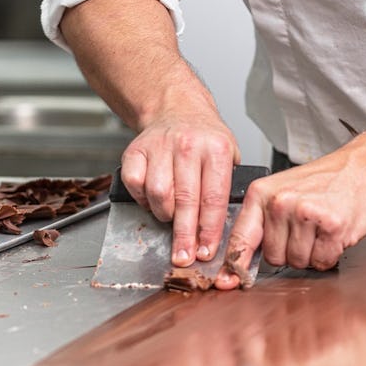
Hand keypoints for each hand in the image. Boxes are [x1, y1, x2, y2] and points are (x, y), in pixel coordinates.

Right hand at [120, 106, 239, 266]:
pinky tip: (153, 200)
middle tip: (183, 256)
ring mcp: (160, 146)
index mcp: (217, 149)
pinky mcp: (136, 150)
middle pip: (185, 200)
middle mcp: (189, 145)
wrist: (178, 109)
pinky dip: (142, 199)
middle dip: (184, 235)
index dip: (209, 230)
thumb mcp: (229, 156)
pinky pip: (135, 184)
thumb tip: (220, 230)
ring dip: (164, 214)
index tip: (206, 252)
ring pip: (158, 194)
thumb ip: (228, 188)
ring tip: (170, 217)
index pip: (214, 198)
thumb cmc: (205, 140)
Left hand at [215, 148, 365, 288]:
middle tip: (305, 230)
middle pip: (273, 258)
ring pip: (299, 262)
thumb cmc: (322, 183)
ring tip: (320, 228)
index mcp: (260, 193)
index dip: (234, 264)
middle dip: (290, 252)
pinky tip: (333, 232)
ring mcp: (305, 213)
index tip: (227, 281)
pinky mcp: (331, 225)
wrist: (361, 169)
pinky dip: (330, 254)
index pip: (240, 237)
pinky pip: (322, 261)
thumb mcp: (281, 192)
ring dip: (312, 253)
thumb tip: (240, 259)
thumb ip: (260, 222)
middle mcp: (280, 202)